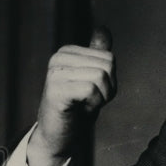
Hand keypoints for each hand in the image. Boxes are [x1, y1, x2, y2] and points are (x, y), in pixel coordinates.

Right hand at [29, 26, 116, 165]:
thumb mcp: (92, 79)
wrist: (59, 136)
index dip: (110, 81)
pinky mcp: (55, 90)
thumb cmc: (76, 109)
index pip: (109, 58)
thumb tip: (104, 29)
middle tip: (89, 101)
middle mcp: (59, 58)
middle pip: (107, 65)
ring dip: (100, 98)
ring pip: (101, 76)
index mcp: (68, 52)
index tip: (93, 93)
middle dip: (107, 89)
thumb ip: (97, 55)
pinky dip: (93, 103)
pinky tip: (80, 109)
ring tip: (84, 105)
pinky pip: (90, 88)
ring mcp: (55, 73)